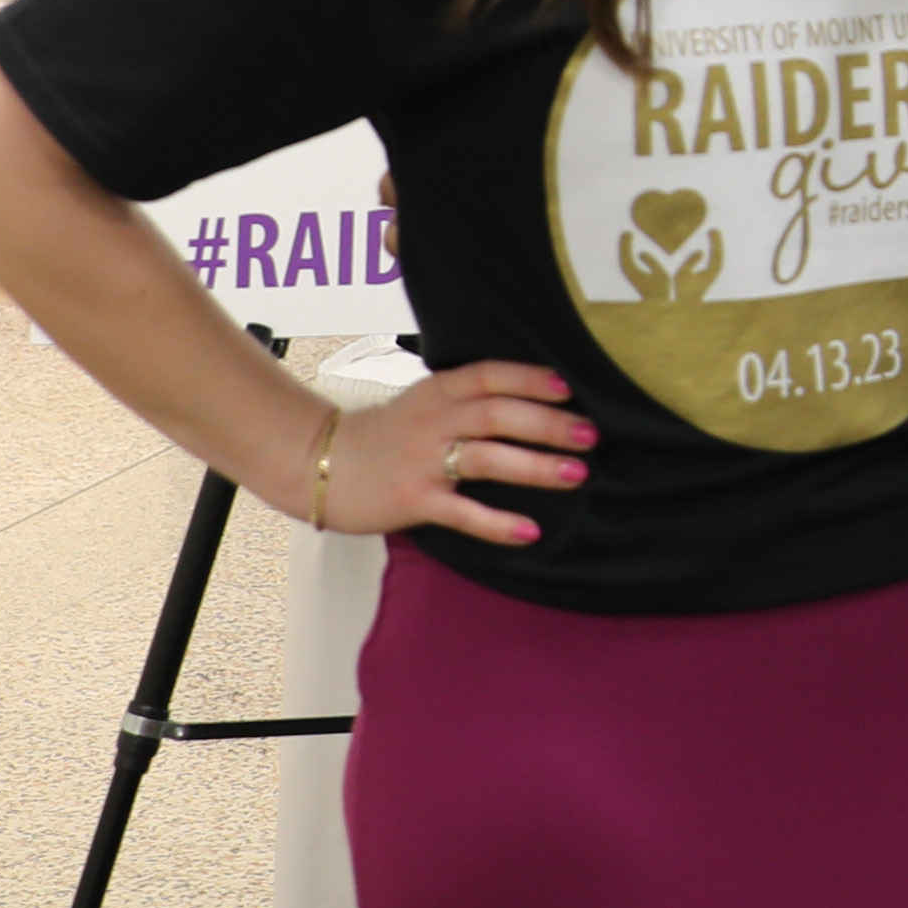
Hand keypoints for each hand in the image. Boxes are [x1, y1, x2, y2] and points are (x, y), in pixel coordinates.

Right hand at [284, 360, 591, 547]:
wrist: (316, 463)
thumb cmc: (382, 437)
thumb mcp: (423, 404)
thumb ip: (466, 401)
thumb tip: (532, 405)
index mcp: (437, 392)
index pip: (490, 375)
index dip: (531, 379)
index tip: (569, 388)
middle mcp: (433, 421)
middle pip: (498, 414)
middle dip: (549, 423)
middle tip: (591, 435)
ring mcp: (422, 460)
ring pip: (487, 457)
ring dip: (536, 466)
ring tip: (577, 474)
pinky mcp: (413, 499)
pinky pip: (462, 512)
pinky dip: (498, 523)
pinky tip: (530, 531)